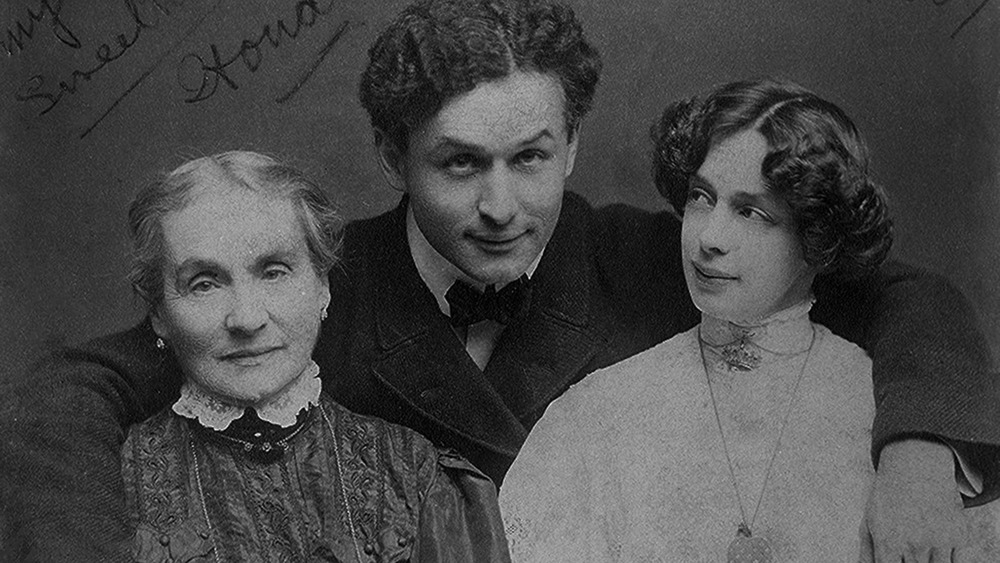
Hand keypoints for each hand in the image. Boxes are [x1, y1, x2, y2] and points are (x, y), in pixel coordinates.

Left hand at [858, 439, 970, 561]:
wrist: (916, 466)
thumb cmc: (888, 495)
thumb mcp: (870, 521)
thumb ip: (867, 552)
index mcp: (888, 541)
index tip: (896, 560)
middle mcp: (914, 543)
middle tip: (908, 554)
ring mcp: (938, 540)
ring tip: (919, 548)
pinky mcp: (958, 535)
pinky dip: (947, 561)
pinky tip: (937, 551)